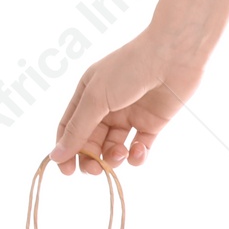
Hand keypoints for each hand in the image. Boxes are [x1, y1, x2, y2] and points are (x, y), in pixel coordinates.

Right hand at [48, 29, 207, 174]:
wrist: (172, 57)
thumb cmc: (129, 69)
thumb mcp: (96, 98)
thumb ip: (78, 129)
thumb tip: (56, 155)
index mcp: (87, 94)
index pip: (69, 128)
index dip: (66, 150)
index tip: (67, 172)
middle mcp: (106, 106)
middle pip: (92, 142)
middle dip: (92, 159)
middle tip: (96, 170)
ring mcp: (129, 115)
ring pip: (115, 147)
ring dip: (115, 157)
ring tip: (120, 154)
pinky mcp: (152, 124)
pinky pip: (140, 147)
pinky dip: (138, 155)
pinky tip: (138, 149)